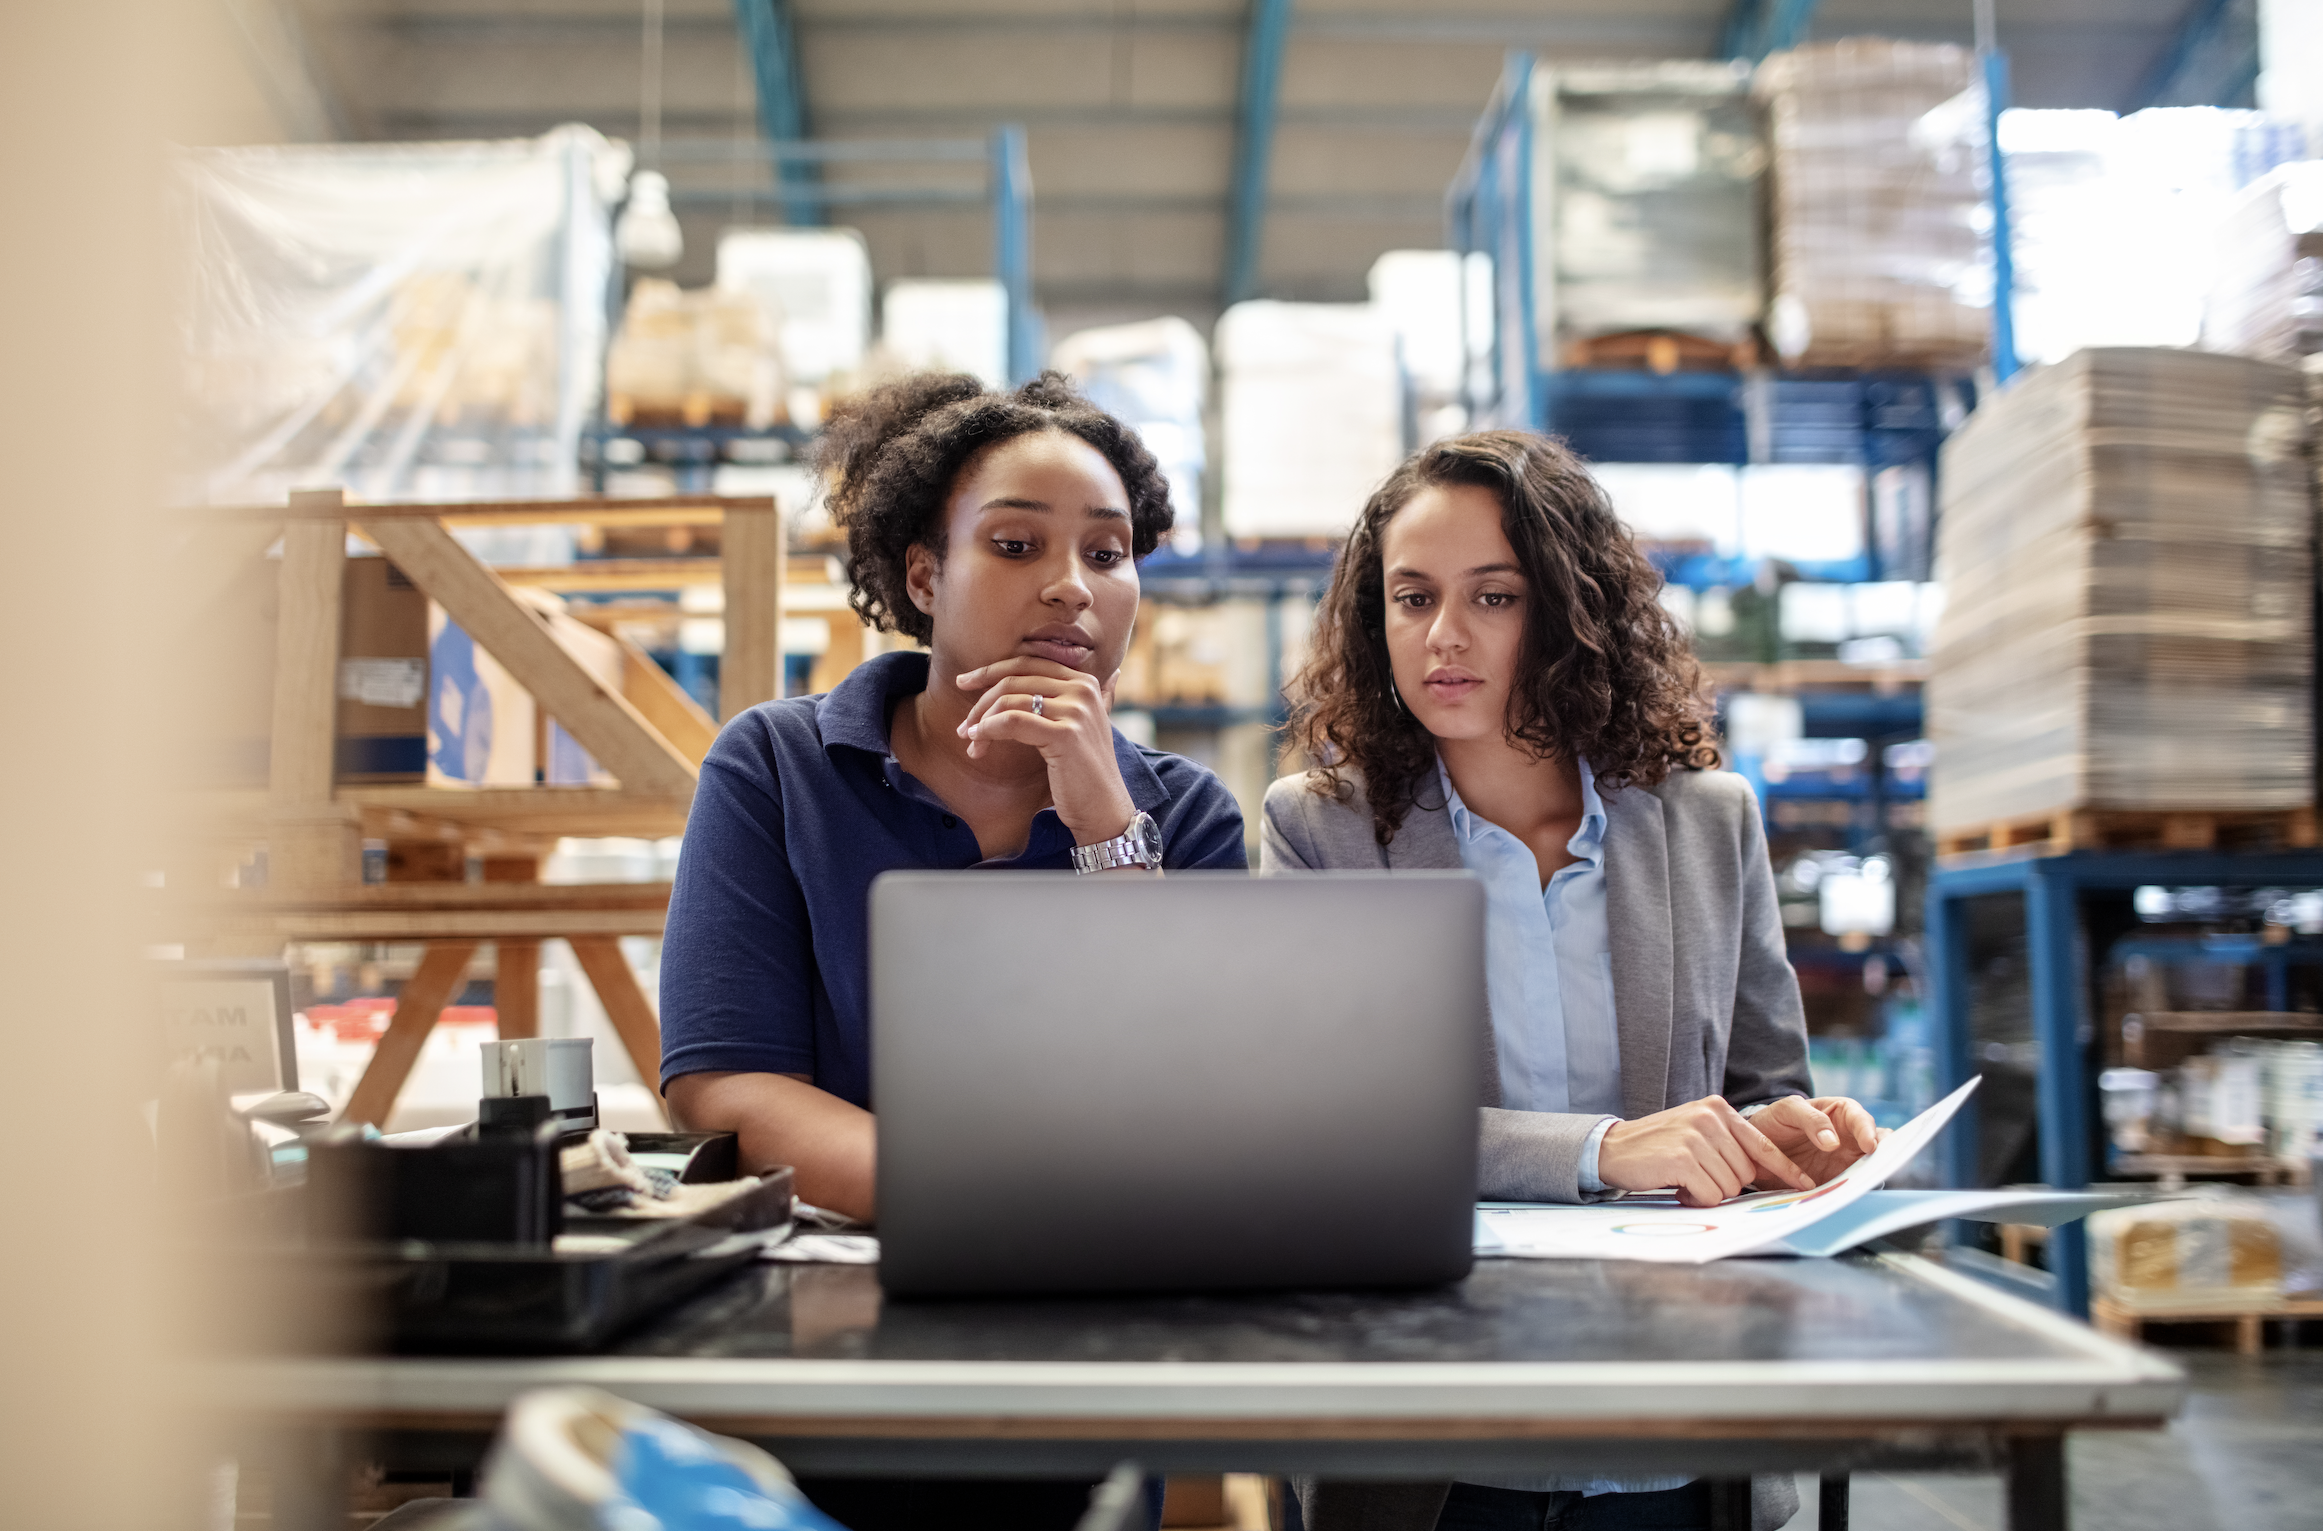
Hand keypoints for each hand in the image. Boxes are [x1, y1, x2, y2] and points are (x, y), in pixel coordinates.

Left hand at [956, 657, 1135, 845]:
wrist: (1103, 809)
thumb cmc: (1086, 771)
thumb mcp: (1086, 726)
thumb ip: (1087, 698)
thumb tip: (1113, 673)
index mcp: (1085, 682)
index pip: (1028, 663)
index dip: (991, 670)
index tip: (965, 683)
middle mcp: (1083, 690)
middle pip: (1014, 679)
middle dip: (981, 700)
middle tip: (964, 724)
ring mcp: (1076, 711)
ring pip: (1009, 700)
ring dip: (982, 721)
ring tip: (971, 741)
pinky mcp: (1065, 735)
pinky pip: (1012, 722)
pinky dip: (988, 730)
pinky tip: (979, 743)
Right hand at [1597, 1094, 1815, 1207]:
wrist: (1612, 1148)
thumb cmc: (1657, 1147)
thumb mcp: (1696, 1133)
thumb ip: (1726, 1144)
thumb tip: (1761, 1173)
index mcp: (1718, 1109)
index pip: (1763, 1144)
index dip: (1786, 1169)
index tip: (1806, 1185)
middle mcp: (1710, 1118)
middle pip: (1746, 1172)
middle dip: (1725, 1184)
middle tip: (1696, 1177)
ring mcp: (1697, 1136)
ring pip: (1730, 1186)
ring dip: (1708, 1192)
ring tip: (1683, 1179)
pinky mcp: (1683, 1158)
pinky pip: (1709, 1194)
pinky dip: (1694, 1198)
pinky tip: (1676, 1186)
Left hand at [1746, 1095, 1882, 1186]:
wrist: (1754, 1148)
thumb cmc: (1775, 1121)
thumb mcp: (1788, 1110)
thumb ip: (1811, 1120)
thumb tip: (1834, 1142)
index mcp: (1841, 1114)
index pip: (1861, 1119)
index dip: (1867, 1130)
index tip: (1869, 1145)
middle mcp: (1849, 1138)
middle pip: (1875, 1146)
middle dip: (1882, 1155)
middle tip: (1881, 1166)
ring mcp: (1845, 1162)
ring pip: (1867, 1169)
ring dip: (1870, 1176)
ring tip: (1868, 1184)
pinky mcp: (1836, 1182)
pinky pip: (1849, 1188)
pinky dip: (1851, 1192)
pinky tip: (1848, 1196)